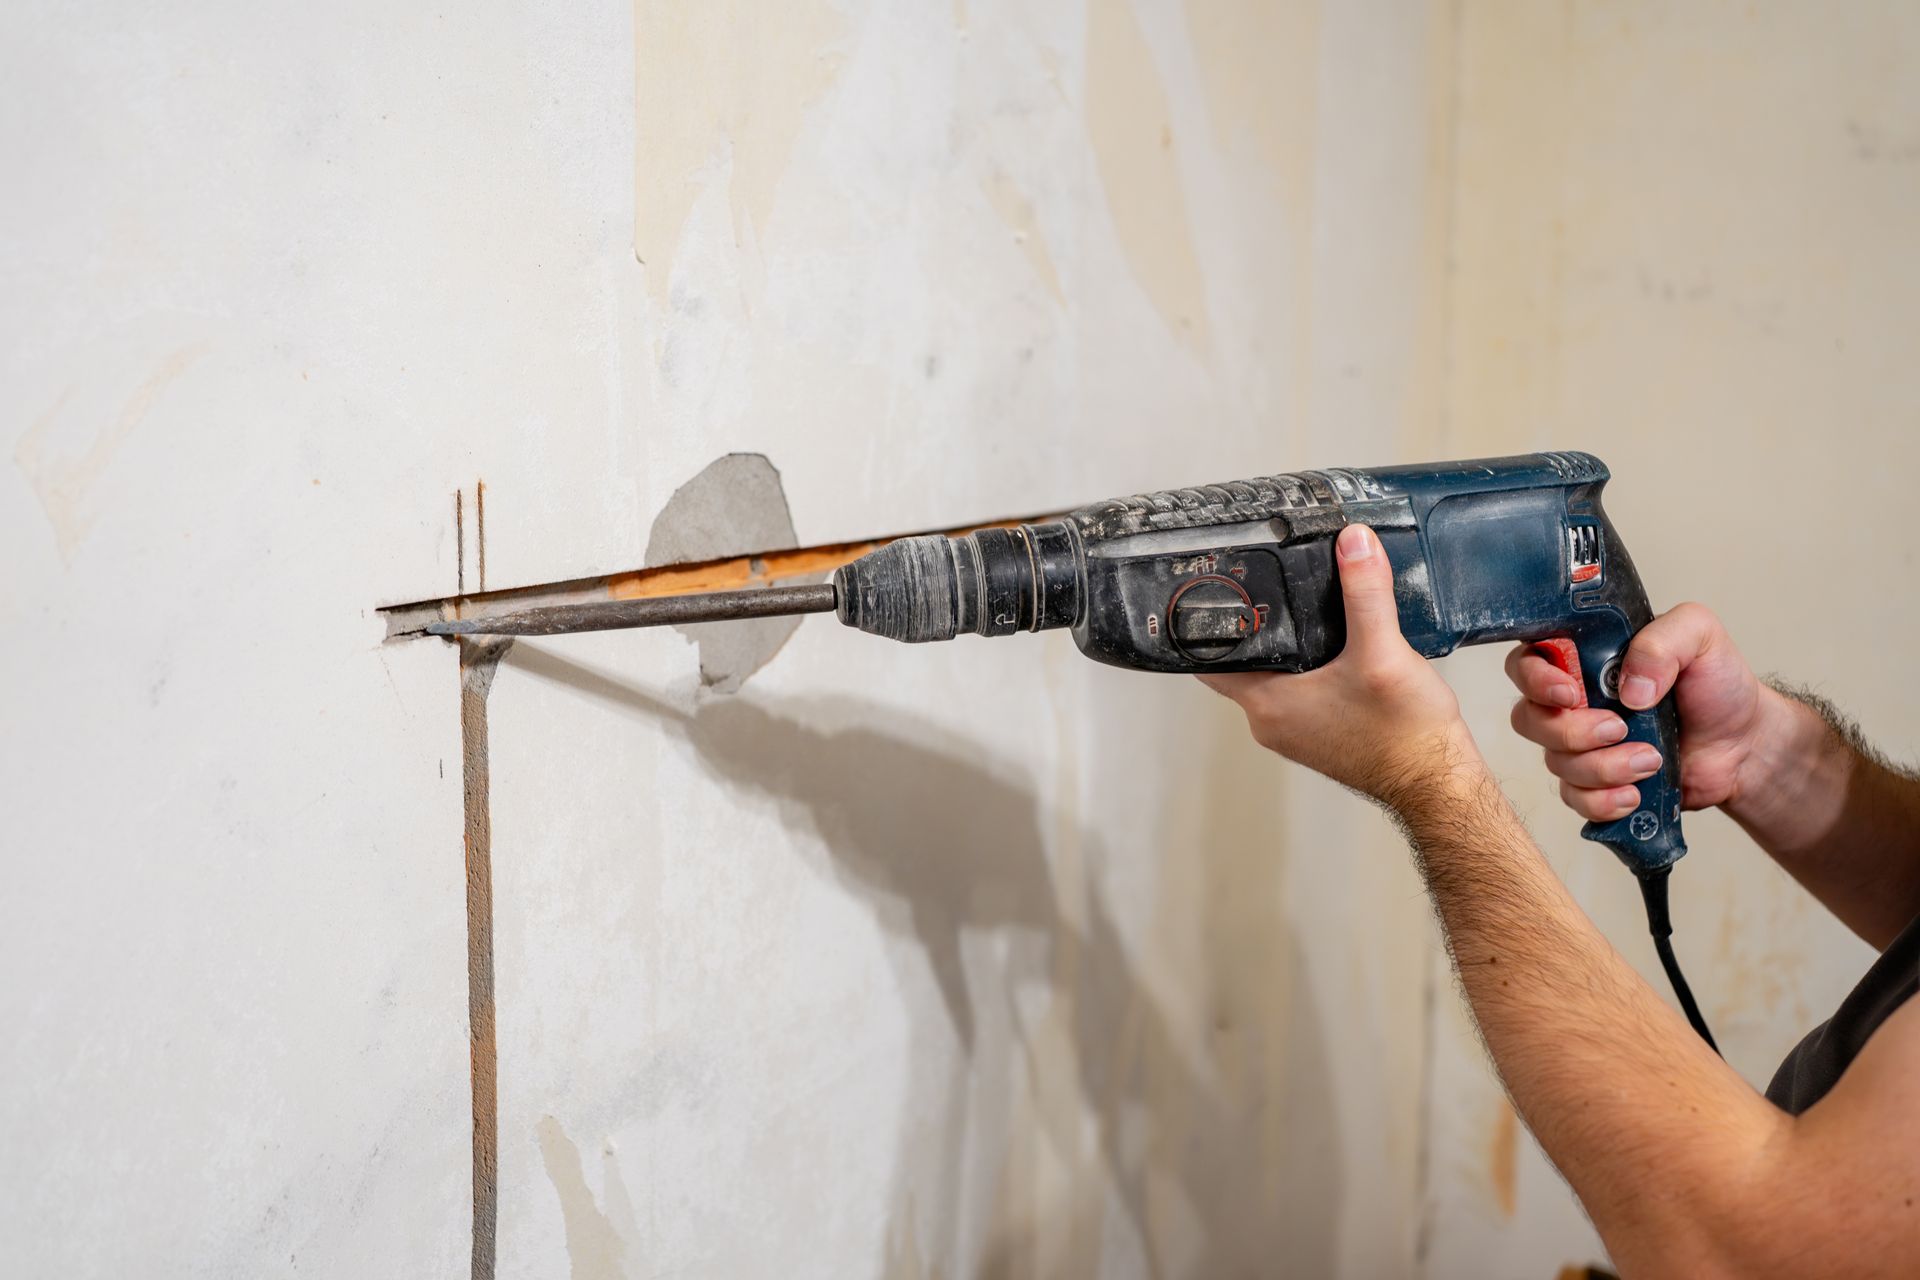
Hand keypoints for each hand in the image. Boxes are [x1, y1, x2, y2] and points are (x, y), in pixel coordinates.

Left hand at [1200, 524, 1478, 807]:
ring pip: (1271, 678)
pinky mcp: (1320, 735)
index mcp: (1267, 704)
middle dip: (1253, 628)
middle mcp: (1271, 722)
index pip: (1207, 661)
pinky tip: (1333, 645)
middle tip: (1264, 586)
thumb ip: (1366, 594)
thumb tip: (1353, 542)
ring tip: (1300, 607)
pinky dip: (1307, 669)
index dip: (1204, 626)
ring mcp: (1295, 732)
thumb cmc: (1407, 735)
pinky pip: (1298, 693)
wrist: (1439, 785)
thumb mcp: (1384, 652)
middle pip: (1240, 664)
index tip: (1213, 592)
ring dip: (1284, 648)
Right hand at [1504, 603, 1767, 821]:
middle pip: (1529, 719)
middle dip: (1571, 731)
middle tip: (1618, 728)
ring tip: (1652, 760)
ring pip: (1556, 763)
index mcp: (1584, 659)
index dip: (1535, 680)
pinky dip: (1605, 801)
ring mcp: (1580, 746)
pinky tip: (1637, 793)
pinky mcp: (1596, 785)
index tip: (1569, 692)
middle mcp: (1572, 702)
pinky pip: (1576, 800)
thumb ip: (1661, 641)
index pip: (1526, 663)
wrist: (1744, 744)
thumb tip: (1629, 688)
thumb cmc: (1717, 685)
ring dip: (1604, 767)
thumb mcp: (1699, 636)